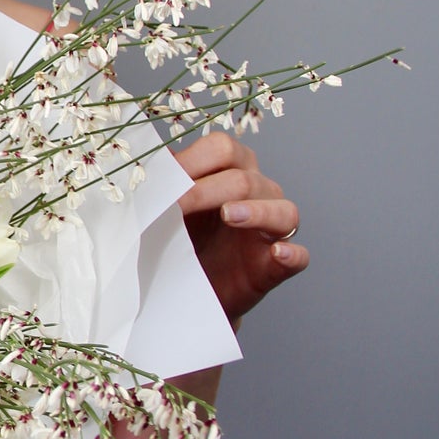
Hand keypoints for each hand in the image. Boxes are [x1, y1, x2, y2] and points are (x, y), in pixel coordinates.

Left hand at [174, 132, 305, 324]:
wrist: (184, 290)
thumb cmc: (178, 241)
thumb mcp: (165, 212)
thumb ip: (160, 187)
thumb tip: (139, 171)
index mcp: (229, 171)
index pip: (222, 149)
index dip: (192, 162)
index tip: (162, 183)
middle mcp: (258, 193)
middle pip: (245, 178)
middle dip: (208, 190)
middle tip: (177, 206)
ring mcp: (271, 229)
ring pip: (283, 211)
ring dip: (256, 211)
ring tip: (228, 215)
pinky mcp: (275, 265)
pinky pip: (298, 254)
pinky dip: (291, 253)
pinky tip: (277, 252)